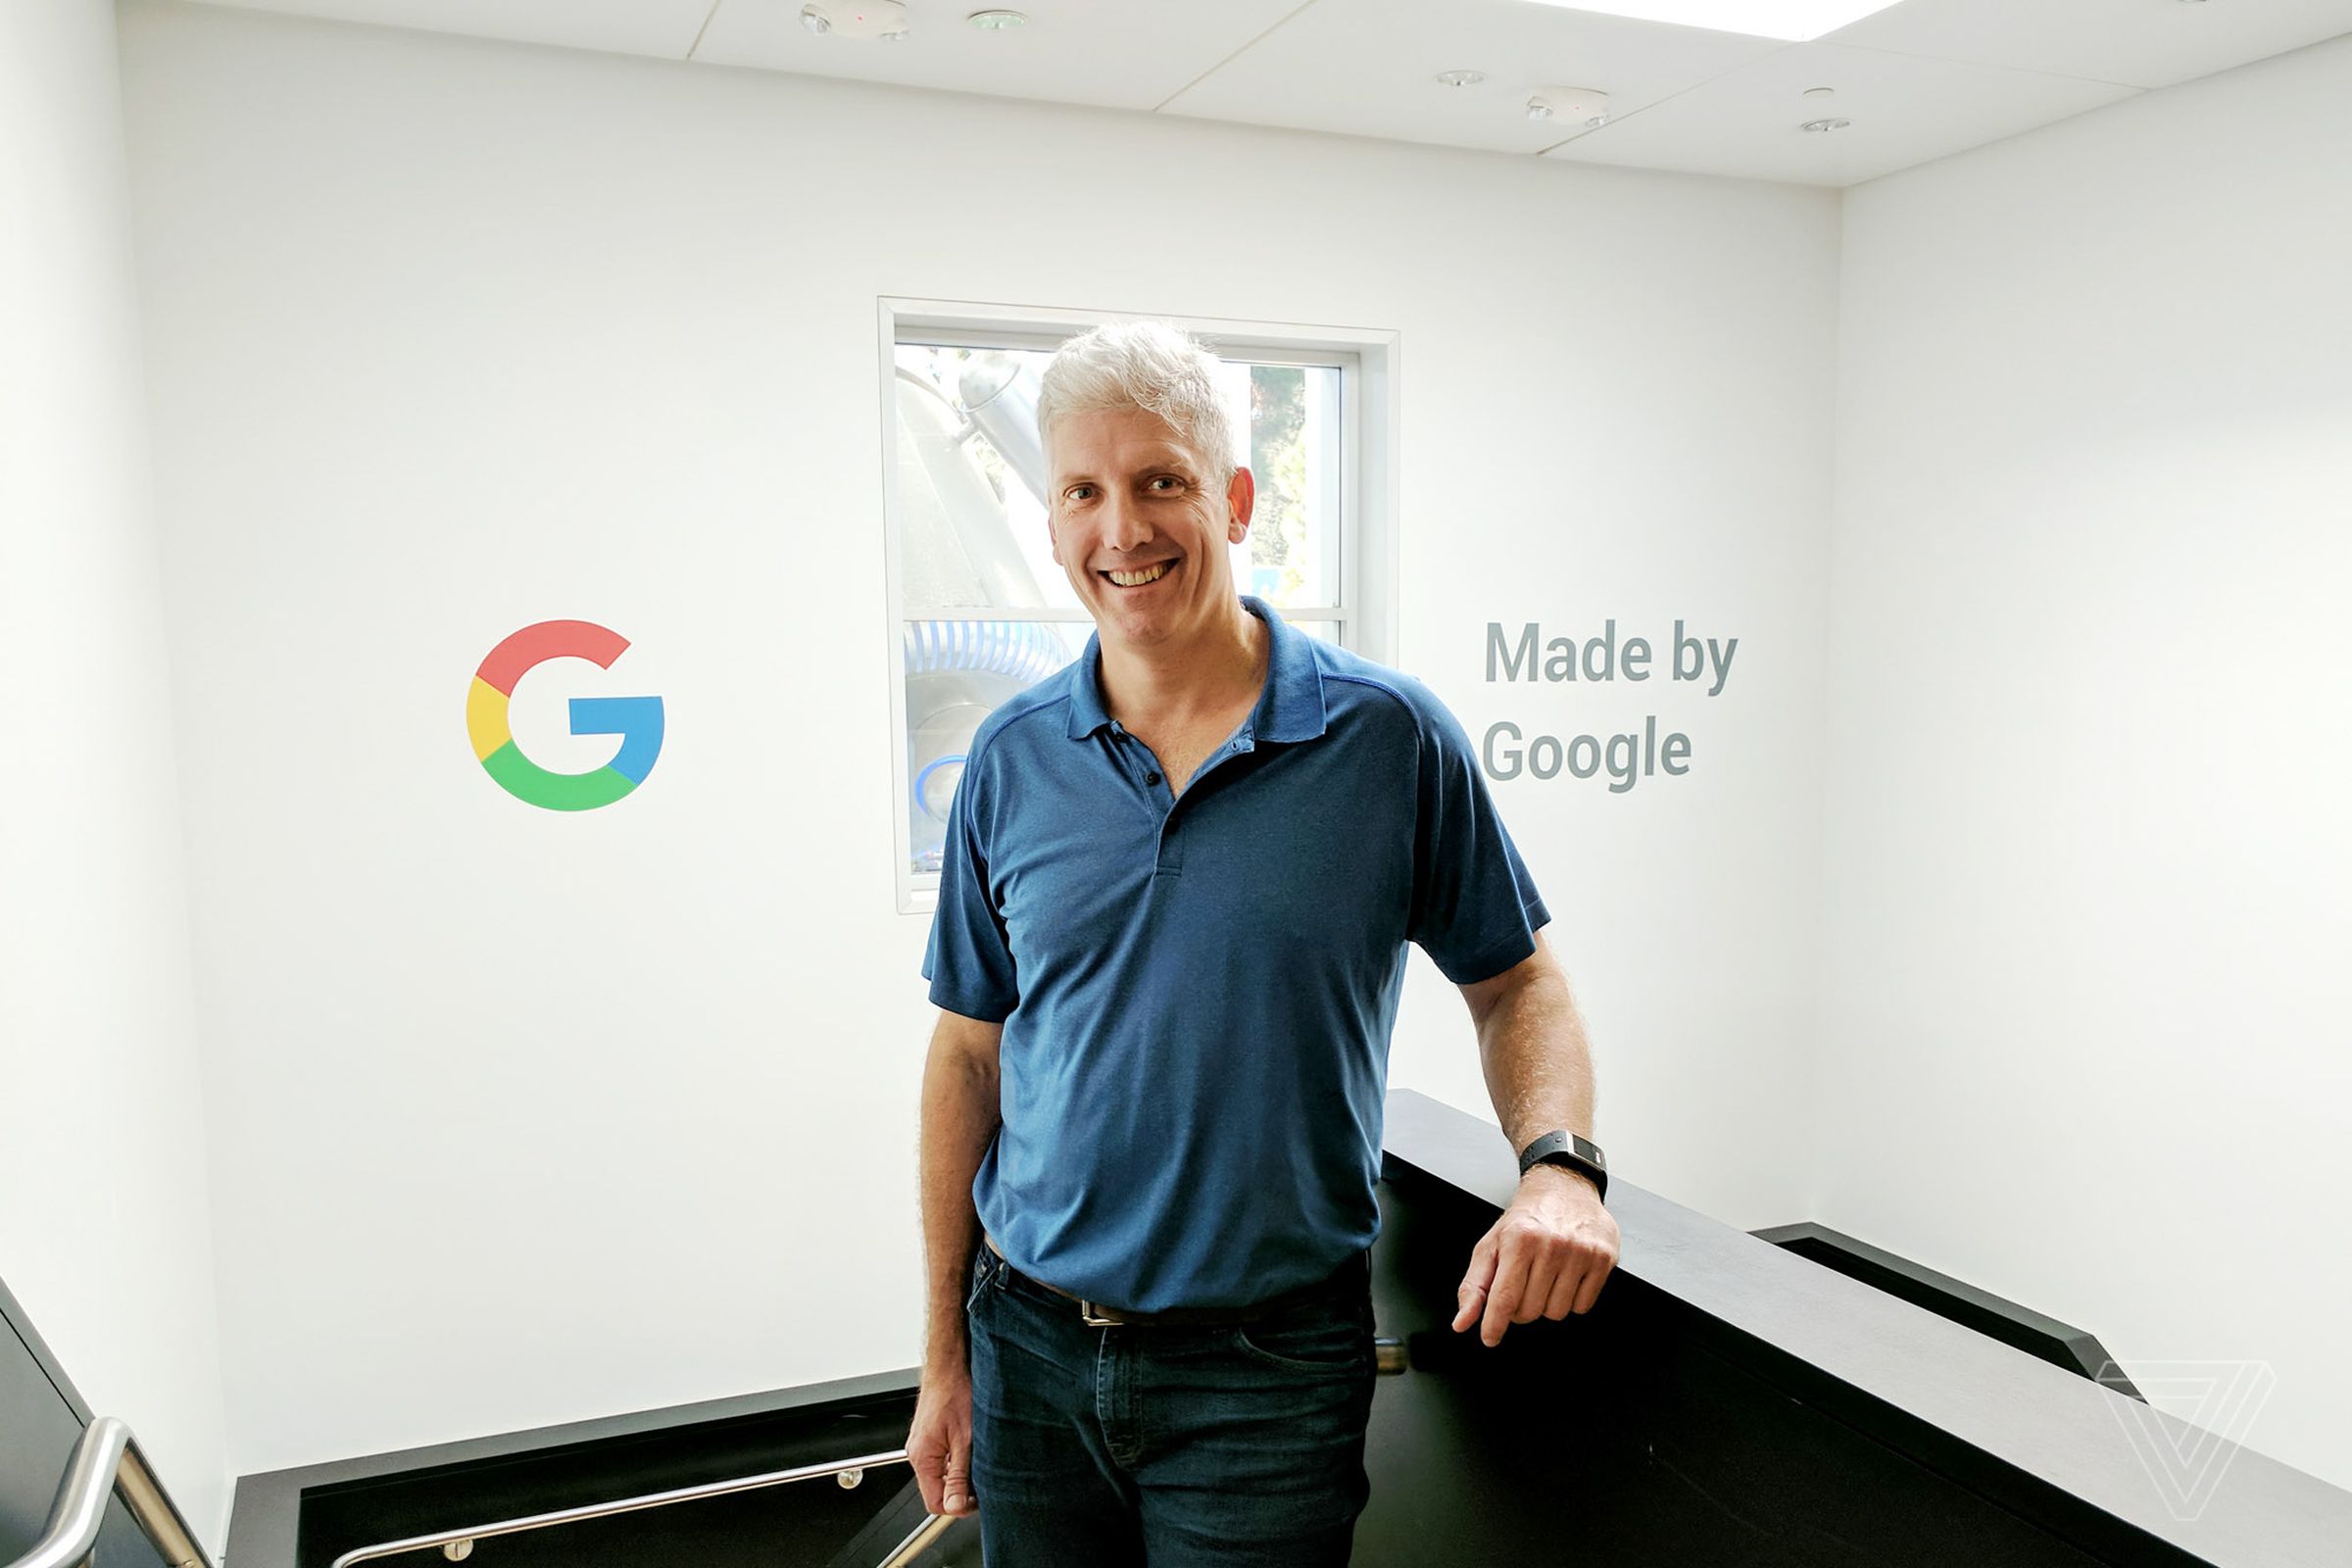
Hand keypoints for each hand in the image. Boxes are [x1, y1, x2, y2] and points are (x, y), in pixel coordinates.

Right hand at [908, 1363, 976, 1517]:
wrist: (949, 1366)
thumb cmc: (955, 1392)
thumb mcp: (965, 1439)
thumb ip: (958, 1475)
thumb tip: (955, 1506)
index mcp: (922, 1458)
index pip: (935, 1503)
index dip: (958, 1506)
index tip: (977, 1497)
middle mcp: (917, 1454)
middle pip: (938, 1491)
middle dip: (961, 1490)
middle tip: (981, 1476)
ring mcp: (922, 1445)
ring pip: (941, 1476)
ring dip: (960, 1474)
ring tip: (976, 1457)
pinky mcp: (929, 1438)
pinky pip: (941, 1460)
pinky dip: (956, 1460)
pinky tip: (969, 1447)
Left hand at [1451, 1166, 1619, 1346]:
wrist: (1564, 1188)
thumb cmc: (1526, 1220)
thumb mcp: (1491, 1246)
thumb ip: (1475, 1286)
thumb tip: (1463, 1322)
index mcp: (1519, 1240)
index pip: (1505, 1298)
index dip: (1494, 1324)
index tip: (1490, 1338)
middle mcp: (1551, 1245)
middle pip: (1530, 1310)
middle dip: (1521, 1307)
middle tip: (1523, 1284)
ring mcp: (1580, 1252)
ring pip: (1556, 1312)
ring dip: (1547, 1304)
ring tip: (1545, 1277)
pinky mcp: (1603, 1259)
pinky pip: (1582, 1306)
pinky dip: (1571, 1300)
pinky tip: (1566, 1276)